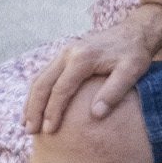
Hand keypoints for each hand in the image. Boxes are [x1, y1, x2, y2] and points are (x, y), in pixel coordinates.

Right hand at [21, 17, 161, 133]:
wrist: (135, 31)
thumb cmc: (135, 53)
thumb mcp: (131, 71)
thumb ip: (113, 92)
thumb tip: (95, 115)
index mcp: (82, 58)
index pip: (61, 89)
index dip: (53, 111)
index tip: (49, 130)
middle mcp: (68, 53)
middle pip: (42, 83)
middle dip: (34, 109)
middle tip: (30, 131)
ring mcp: (64, 53)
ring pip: (39, 78)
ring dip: (31, 101)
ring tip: (27, 123)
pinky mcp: (65, 55)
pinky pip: (45, 74)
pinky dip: (38, 92)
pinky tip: (36, 107)